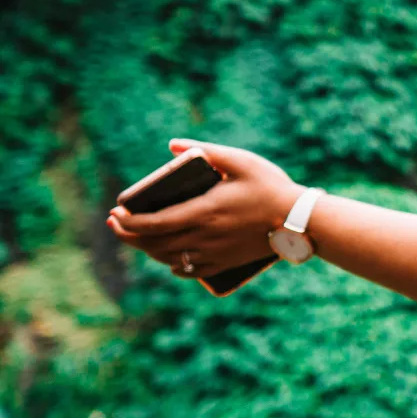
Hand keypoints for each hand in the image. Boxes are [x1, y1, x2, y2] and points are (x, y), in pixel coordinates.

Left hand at [107, 139, 304, 278]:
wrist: (299, 220)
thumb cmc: (271, 187)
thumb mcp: (240, 161)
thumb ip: (206, 150)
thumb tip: (172, 146)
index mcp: (203, 212)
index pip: (152, 224)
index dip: (128, 222)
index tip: (115, 214)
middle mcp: (204, 237)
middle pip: (153, 244)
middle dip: (128, 235)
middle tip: (116, 223)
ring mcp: (214, 254)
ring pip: (168, 258)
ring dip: (147, 249)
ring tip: (138, 236)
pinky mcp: (225, 263)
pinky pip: (189, 271)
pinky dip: (172, 265)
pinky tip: (169, 257)